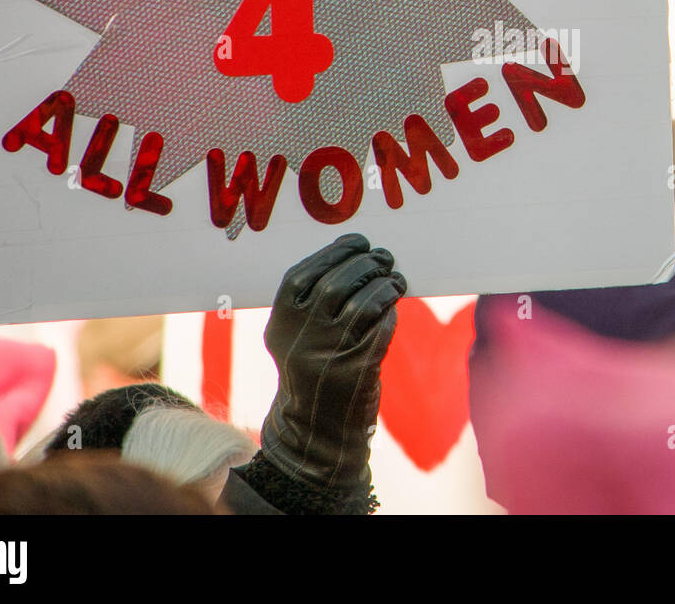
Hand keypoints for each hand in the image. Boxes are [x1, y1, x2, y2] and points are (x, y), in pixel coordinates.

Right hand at [259, 233, 405, 498]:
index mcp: (279, 324)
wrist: (313, 432)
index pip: (302, 274)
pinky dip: (390, 315)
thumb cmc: (311, 370)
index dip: (334, 252)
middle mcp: (299, 339)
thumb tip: (353, 254)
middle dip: (365, 264)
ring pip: (362, 305)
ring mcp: (327, 357)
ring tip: (395, 280)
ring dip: (384, 286)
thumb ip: (312, 300)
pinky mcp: (356, 373)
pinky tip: (392, 309)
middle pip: (336, 284)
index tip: (358, 241)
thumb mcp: (295, 337)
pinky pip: (380, 331)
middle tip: (384, 258)